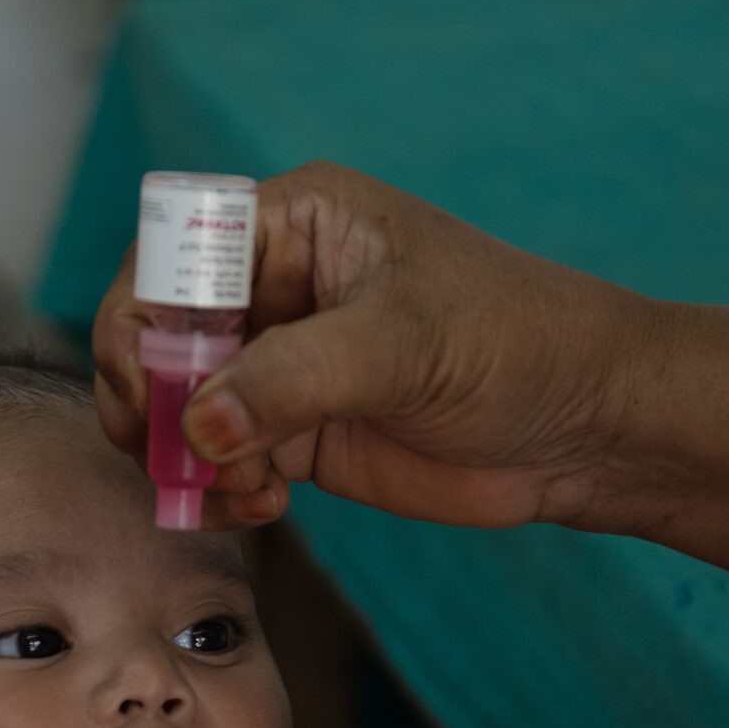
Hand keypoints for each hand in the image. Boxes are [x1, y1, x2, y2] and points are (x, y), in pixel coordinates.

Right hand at [92, 161, 659, 532]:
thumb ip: (293, 379)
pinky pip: (220, 462)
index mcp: (293, 222)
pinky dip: (221, 491)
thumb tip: (196, 425)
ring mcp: (281, 365)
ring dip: (187, 458)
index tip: (155, 386)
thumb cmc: (515, 343)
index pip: (171, 254)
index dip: (143, 317)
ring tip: (244, 488)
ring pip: (180, 408)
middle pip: (158, 335)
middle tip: (174, 455)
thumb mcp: (403, 345)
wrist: (584, 427)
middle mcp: (276, 287)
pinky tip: (266, 504)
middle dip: (154, 400)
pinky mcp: (296, 434)